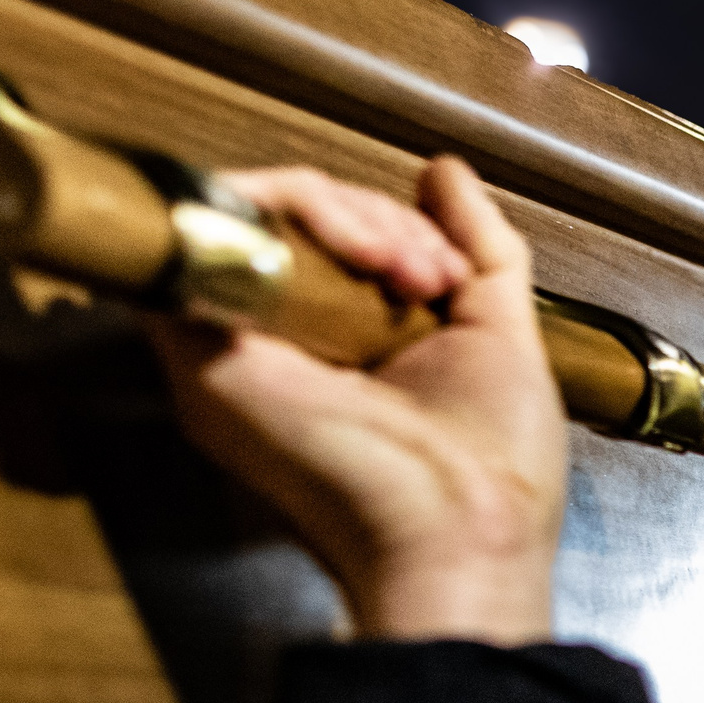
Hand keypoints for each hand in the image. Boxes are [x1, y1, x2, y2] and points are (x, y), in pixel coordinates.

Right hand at [145, 157, 564, 644]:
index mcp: (338, 350)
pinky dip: (302, 209)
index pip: (336, 244)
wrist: (461, 530)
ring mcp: (235, 341)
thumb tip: (443, 173)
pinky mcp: (203, 339)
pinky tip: (365, 254)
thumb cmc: (491, 469)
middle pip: (296, 221)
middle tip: (427, 273)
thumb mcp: (500, 335)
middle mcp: (278, 347)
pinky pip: (224, 223)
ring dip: (349, 212)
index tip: (449, 273)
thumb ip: (479, 250)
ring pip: (260, 212)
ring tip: (405, 270)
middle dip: (377, 217)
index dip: (394, 227)